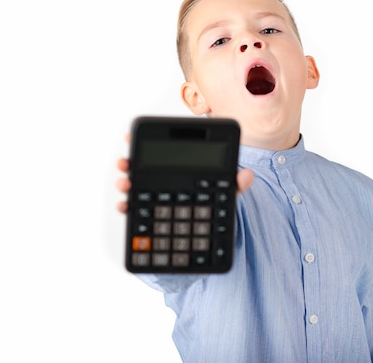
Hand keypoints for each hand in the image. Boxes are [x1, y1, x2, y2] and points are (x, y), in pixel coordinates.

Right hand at [115, 137, 253, 213]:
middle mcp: (164, 181)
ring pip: (136, 187)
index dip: (145, 141)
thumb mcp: (227, 194)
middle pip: (142, 167)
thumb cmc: (216, 208)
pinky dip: (128, 207)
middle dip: (130, 162)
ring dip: (126, 183)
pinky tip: (125, 206)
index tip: (130, 137)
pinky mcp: (151, 216)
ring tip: (125, 184)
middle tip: (125, 162)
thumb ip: (235, 185)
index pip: (162, 151)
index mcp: (181, 169)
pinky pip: (136, 210)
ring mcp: (155, 198)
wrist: (211, 234)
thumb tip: (247, 175)